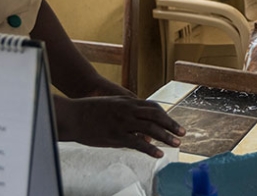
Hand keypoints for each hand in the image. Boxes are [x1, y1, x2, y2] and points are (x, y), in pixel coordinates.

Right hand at [56, 96, 185, 157]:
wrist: (73, 115)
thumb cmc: (89, 110)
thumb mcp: (111, 104)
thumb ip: (125, 109)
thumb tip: (135, 117)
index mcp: (127, 102)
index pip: (153, 107)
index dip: (165, 115)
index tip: (173, 123)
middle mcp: (128, 110)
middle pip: (156, 116)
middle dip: (171, 124)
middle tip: (183, 132)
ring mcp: (123, 122)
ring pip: (151, 128)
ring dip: (166, 136)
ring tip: (177, 143)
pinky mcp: (116, 135)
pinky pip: (138, 142)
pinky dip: (150, 148)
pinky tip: (159, 154)